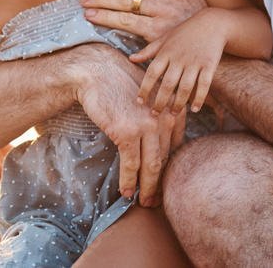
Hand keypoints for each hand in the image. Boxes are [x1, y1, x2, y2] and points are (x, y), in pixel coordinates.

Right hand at [72, 43, 185, 207]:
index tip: (165, 182)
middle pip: (165, 160)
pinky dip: (129, 181)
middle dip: (160, 183)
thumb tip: (161, 142)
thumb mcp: (150, 95)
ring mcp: (147, 126)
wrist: (97, 71)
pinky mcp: (127, 132)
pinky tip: (127, 192)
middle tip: (157, 200)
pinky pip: (131, 164)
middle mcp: (165, 118)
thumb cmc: (121, 82)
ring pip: (151, 166)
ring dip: (147, 188)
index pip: (176, 147)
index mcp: (173, 109)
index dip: (170, 168)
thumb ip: (160, 115)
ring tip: (144, 202)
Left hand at [130, 9, 225, 115]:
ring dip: (178, 103)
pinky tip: (194, 109)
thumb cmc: (184, 32)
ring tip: (172, 114)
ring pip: (185, 88)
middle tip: (154, 114)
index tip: (140, 102)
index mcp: (166, 51)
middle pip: (167, 84)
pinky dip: (199, 98)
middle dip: (160, 102)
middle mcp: (179, 58)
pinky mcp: (209, 65)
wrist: (211, 23)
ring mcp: (195, 62)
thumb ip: (148, 50)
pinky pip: (204, 85)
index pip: (152, 73)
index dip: (145, 89)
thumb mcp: (164, 38)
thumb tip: (130, 59)